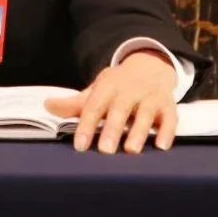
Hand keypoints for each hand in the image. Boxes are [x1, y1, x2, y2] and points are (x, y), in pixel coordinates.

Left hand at [45, 50, 178, 153]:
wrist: (150, 66)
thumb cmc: (118, 86)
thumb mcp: (96, 90)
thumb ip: (75, 103)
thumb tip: (47, 105)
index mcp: (108, 87)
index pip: (95, 106)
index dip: (86, 125)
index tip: (79, 145)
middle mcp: (130, 91)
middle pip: (120, 109)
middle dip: (113, 129)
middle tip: (105, 150)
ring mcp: (150, 97)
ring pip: (146, 113)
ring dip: (139, 131)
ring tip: (131, 150)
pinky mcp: (168, 105)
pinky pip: (170, 118)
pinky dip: (168, 131)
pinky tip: (162, 146)